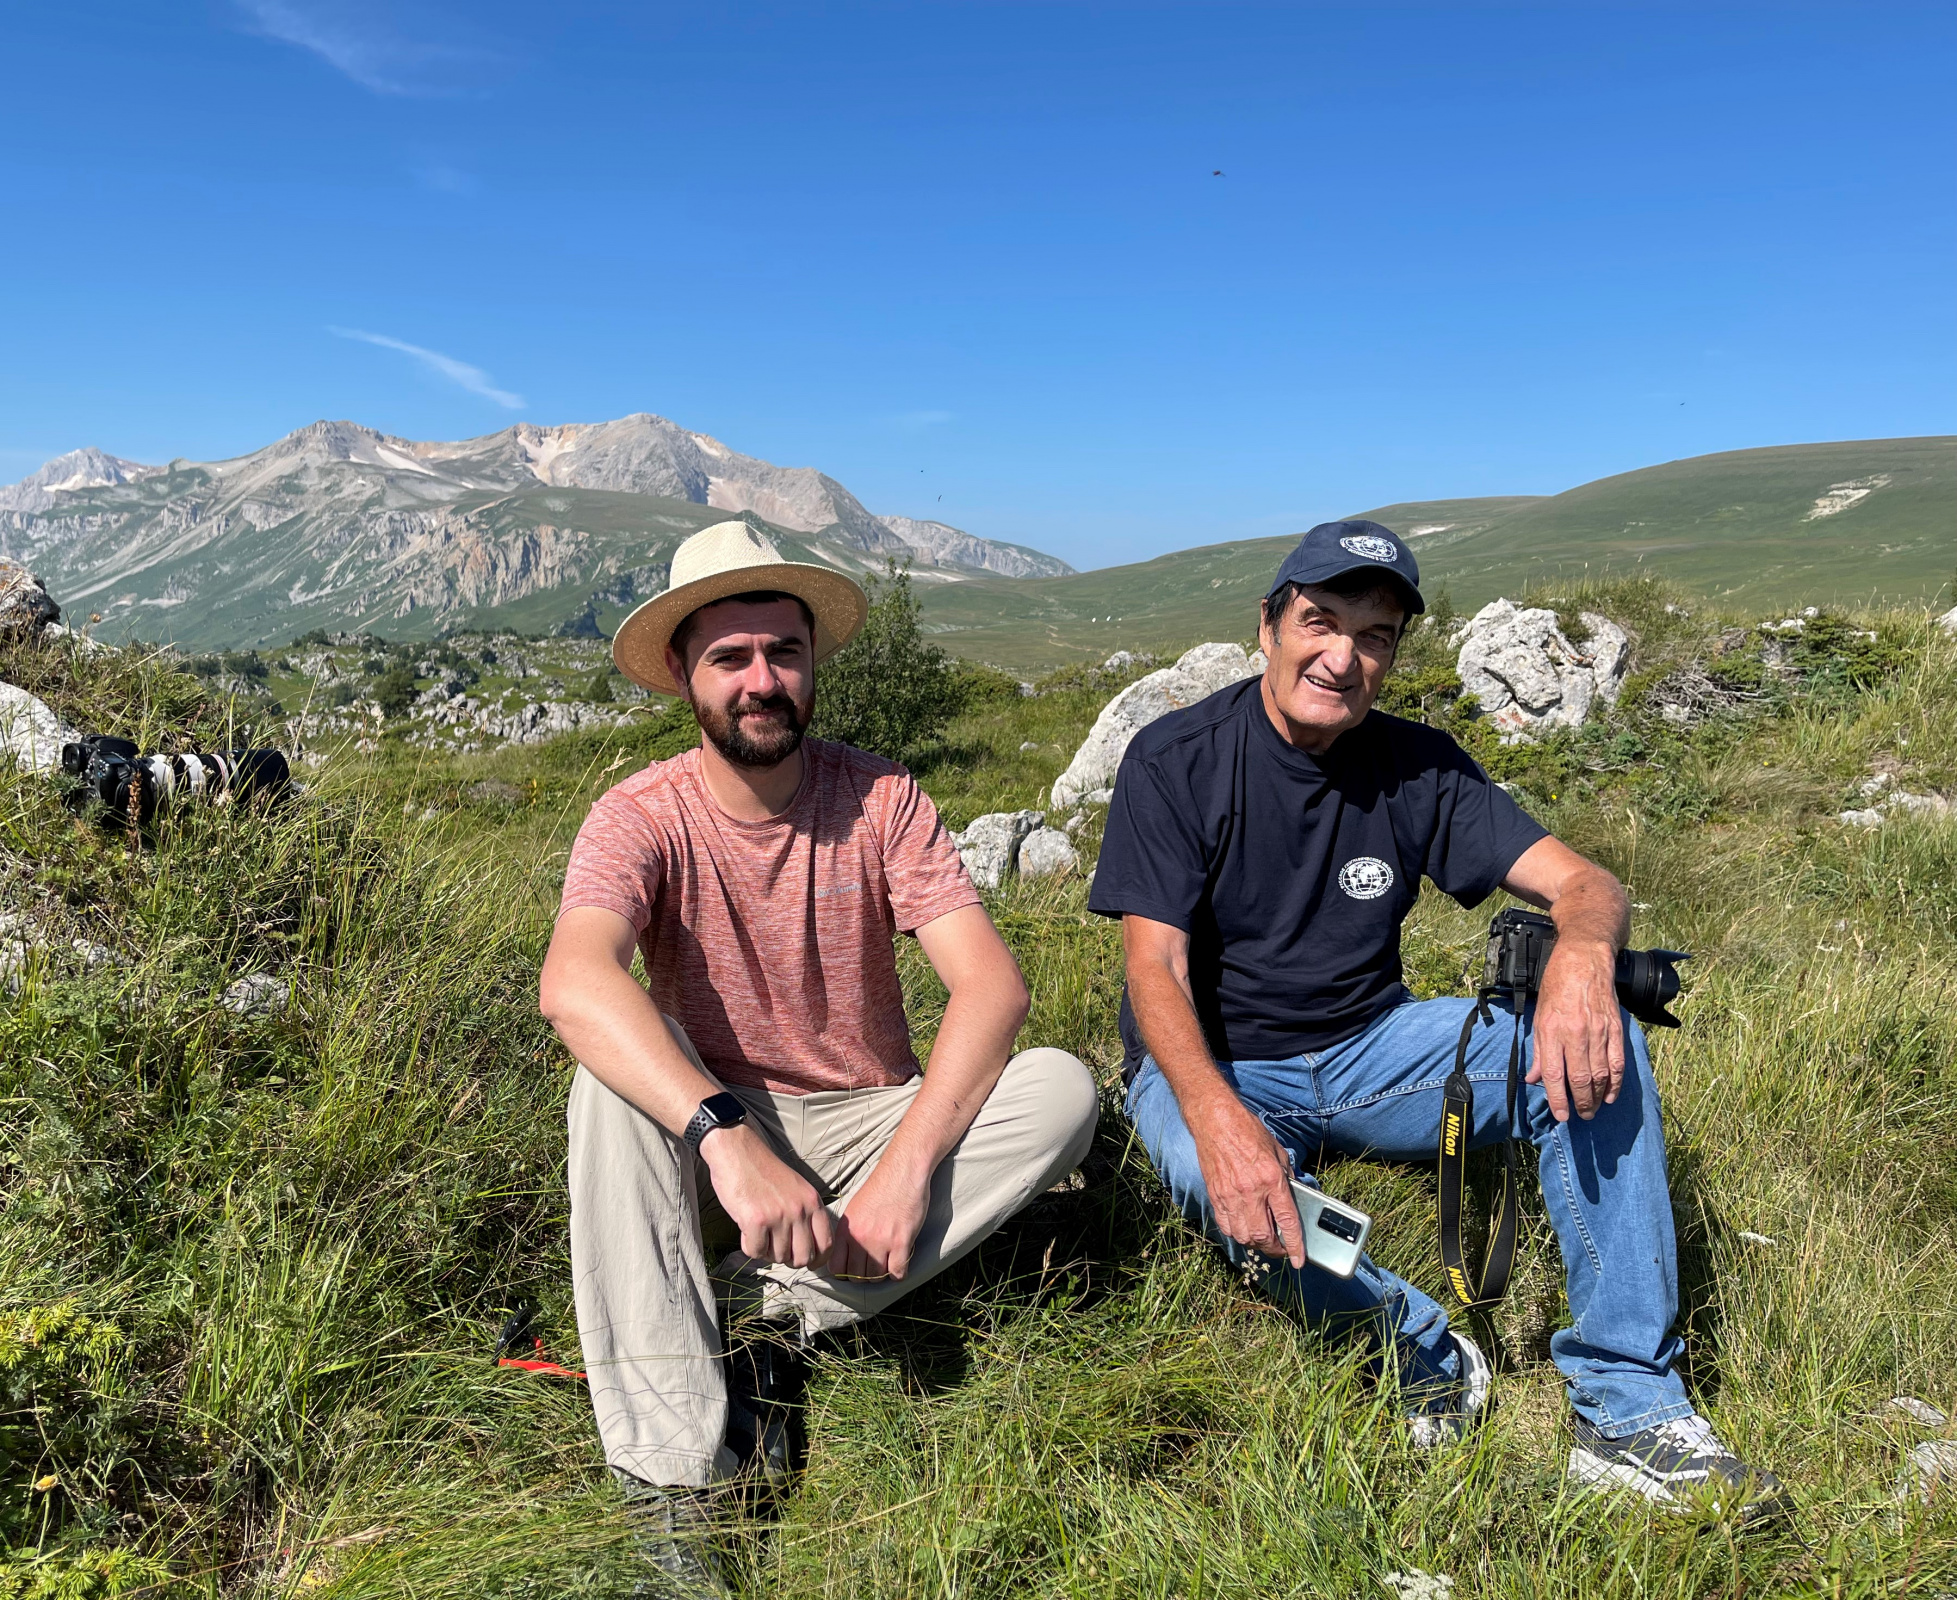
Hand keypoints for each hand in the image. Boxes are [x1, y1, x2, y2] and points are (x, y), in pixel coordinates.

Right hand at [700, 1125, 833, 1267]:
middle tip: (775, 1247)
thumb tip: (807, 1250)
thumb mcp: (796, 1188)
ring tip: (758, 1231)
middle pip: (803, 1258)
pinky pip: (755, 1252)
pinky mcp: (756, 1220)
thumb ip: (805, 1214)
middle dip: (788, 1260)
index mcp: (812, 1201)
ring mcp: (779, 1216)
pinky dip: (749, 1246)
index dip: (816, 1260)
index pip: (826, 1245)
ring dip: (766, 1250)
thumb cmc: (763, 1171)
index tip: (806, 1262)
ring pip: (777, 1257)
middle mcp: (799, 1210)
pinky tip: (745, 1229)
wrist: (737, 1150)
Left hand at [831, 1163, 930, 1281]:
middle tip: (873, 1270)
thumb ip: (848, 1232)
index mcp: (846, 1230)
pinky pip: (897, 1273)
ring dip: (882, 1276)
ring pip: (876, 1278)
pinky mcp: (901, 1242)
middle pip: (857, 1276)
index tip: (853, 1271)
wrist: (902, 1173)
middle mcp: (860, 1238)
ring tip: (886, 1266)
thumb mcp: (854, 1208)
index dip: (845, 1274)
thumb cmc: (880, 1188)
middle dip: (864, 1277)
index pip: (836, 1268)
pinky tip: (899, 1266)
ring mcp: (880, 1242)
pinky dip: (899, 1274)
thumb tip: (845, 1254)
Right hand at [1189, 1094, 1303, 1267]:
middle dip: (1274, 1249)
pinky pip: (1226, 1226)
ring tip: (1263, 1239)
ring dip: (1255, 1243)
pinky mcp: (1215, 1196)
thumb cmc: (1247, 1131)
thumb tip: (1292, 1198)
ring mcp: (1230, 1196)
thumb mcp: (1277, 1151)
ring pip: (1243, 1236)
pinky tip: (1243, 1227)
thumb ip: (1286, 1177)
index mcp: (1271, 1179)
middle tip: (1281, 1248)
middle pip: (1263, 1236)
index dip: (1294, 1245)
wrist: (1215, 1121)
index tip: (1299, 1260)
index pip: (1286, 1221)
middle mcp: (1250, 1191)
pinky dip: (1236, 1233)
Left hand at [1527, 938, 1625, 1121]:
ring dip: (1597, 1097)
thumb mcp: (1538, 1016)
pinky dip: (1616, 1082)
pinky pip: (1618, 1062)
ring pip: (1601, 1074)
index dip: (1558, 1099)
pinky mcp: (1615, 1028)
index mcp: (1552, 1031)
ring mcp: (1598, 1031)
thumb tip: (1534, 1079)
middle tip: (1580, 1116)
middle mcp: (1576, 1034)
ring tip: (1593, 1109)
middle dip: (1581, 1103)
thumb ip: (1538, 1050)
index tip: (1561, 1115)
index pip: (1554, 1074)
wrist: (1584, 959)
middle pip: (1581, 1079)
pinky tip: (1611, 1095)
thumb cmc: (1557, 985)